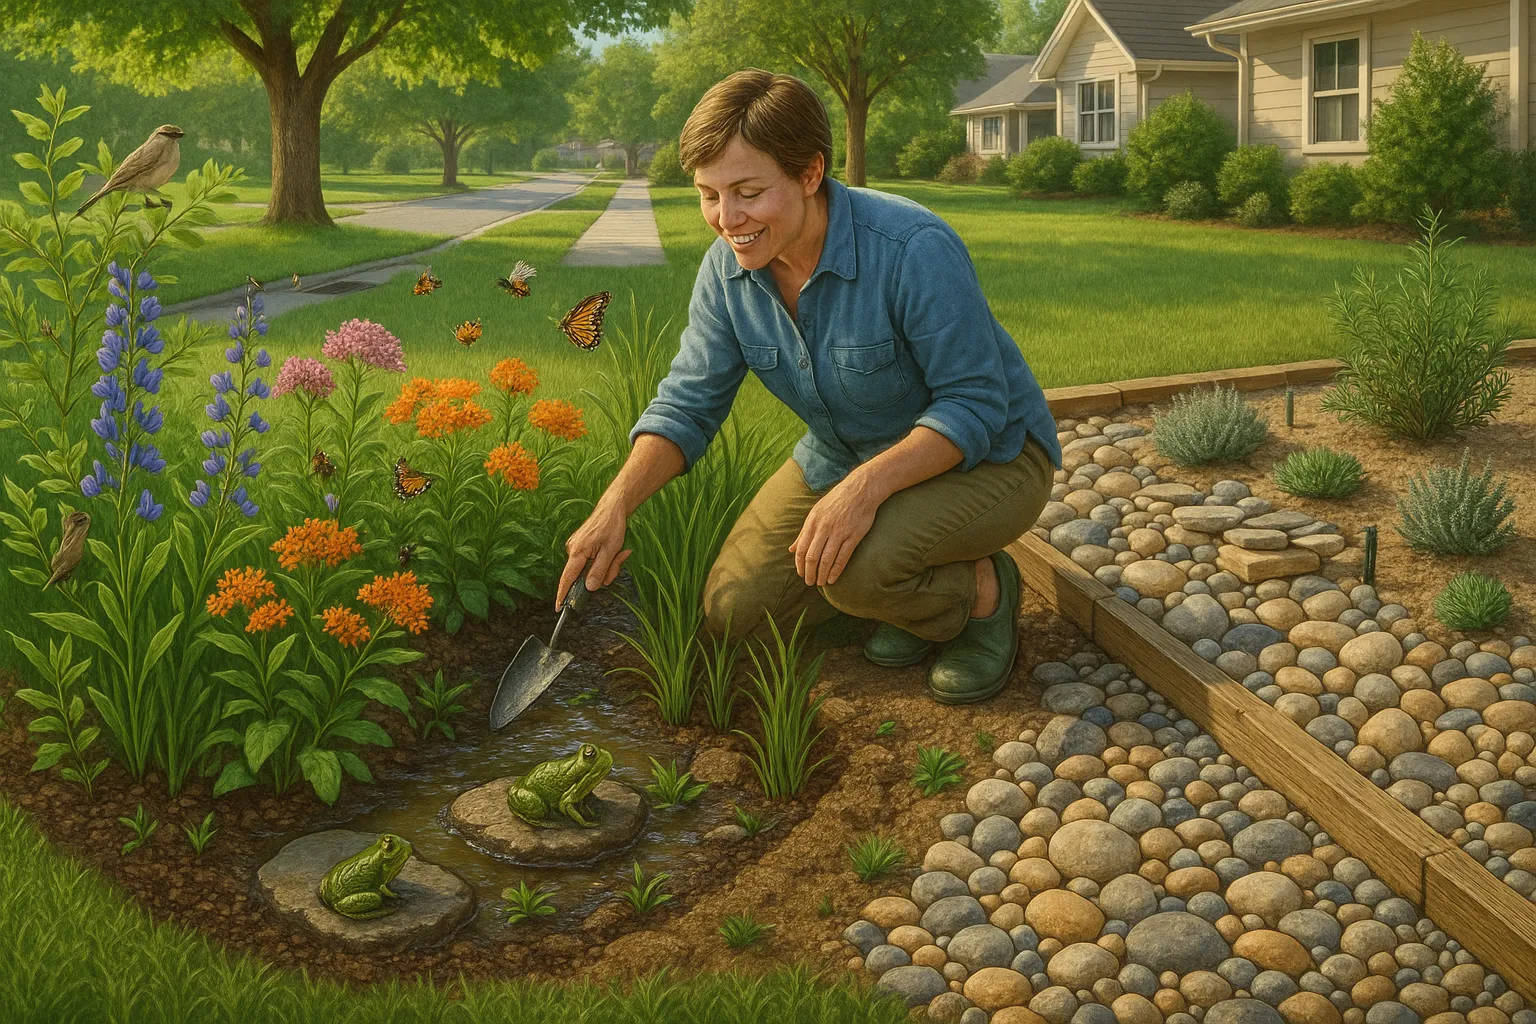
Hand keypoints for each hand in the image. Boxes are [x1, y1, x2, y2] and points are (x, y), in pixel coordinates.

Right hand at [556, 500, 631, 610]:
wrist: (613, 508)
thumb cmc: (612, 527)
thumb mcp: (610, 552)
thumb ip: (599, 571)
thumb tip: (590, 588)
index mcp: (577, 552)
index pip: (567, 579)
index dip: (563, 595)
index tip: (559, 608)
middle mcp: (573, 550)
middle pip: (585, 575)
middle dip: (604, 573)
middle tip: (618, 562)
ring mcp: (577, 548)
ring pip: (591, 569)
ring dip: (607, 565)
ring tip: (619, 553)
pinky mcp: (582, 546)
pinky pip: (592, 561)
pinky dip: (604, 560)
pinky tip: (614, 551)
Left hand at [788, 472, 882, 587]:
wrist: (861, 489)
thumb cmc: (837, 501)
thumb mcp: (816, 512)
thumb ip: (804, 532)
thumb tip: (792, 549)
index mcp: (813, 521)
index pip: (802, 548)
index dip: (800, 564)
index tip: (801, 574)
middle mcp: (824, 528)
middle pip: (812, 556)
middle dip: (809, 572)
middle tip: (809, 582)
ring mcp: (839, 532)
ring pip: (826, 559)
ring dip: (822, 574)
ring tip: (820, 583)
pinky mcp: (853, 536)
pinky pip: (843, 557)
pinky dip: (836, 570)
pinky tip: (832, 578)